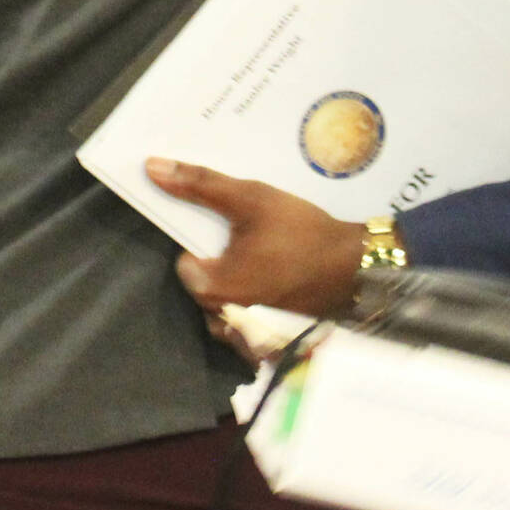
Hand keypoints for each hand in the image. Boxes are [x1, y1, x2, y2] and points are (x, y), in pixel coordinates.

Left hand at [145, 158, 366, 316]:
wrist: (356, 267)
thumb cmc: (302, 233)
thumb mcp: (251, 199)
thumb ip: (200, 185)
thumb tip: (153, 168)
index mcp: (212, 288)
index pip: (185, 261)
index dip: (206, 240)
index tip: (233, 227)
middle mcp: (223, 319)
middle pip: (205, 283)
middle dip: (221, 261)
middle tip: (251, 239)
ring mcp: (247, 335)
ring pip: (224, 302)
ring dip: (237, 283)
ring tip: (265, 258)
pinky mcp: (269, 341)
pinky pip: (245, 320)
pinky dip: (254, 303)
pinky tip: (277, 280)